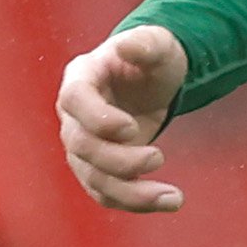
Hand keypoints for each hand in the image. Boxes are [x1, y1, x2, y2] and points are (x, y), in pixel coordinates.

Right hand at [58, 25, 190, 213]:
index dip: (98, 119)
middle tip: (158, 157)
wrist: (151, 80)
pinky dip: (136, 203)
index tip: (132, 128)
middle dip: (119, 160)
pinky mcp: (99, 168)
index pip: (74, 100)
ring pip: (93, 178)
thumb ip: (146, 44)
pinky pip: (107, 194)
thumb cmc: (151, 58)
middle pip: (81, 146)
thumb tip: (129, 47)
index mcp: (81, 77)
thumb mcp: (158, 44)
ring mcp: (83, 144)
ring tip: (173, 197)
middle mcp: (74, 114)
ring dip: (131, 194)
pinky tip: (168, 202)